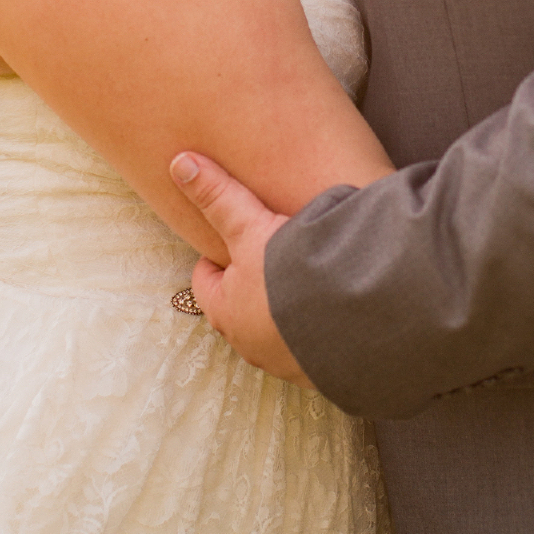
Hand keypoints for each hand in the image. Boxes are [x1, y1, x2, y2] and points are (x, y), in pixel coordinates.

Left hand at [169, 153, 314, 387]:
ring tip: (309, 280)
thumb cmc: (289, 273)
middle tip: (273, 257)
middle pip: (241, 308)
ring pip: (277, 330)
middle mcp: (251, 345)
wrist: (354, 318)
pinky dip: (319, 328)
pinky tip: (337, 306)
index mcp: (226, 312)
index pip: (207, 283)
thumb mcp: (250, 227)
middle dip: (254, 285)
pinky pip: (313, 347)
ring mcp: (287, 362)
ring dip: (288, 310)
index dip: (219, 258)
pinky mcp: (323, 371)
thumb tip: (178, 163)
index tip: (236, 240)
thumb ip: (218, 196)